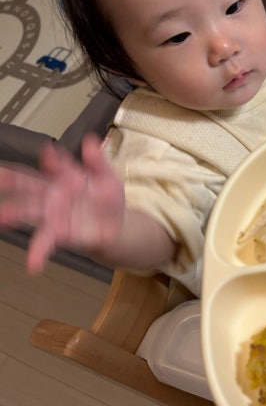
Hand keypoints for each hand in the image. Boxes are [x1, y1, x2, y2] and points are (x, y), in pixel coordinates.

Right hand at [0, 134, 124, 273]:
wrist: (115, 225)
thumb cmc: (106, 198)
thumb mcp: (107, 178)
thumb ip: (98, 162)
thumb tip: (91, 140)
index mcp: (63, 176)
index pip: (55, 165)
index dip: (52, 159)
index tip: (51, 153)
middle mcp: (51, 193)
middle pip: (26, 184)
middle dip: (8, 179)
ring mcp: (51, 214)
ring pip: (27, 211)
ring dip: (12, 214)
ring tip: (1, 216)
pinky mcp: (57, 233)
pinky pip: (43, 243)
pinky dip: (36, 253)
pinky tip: (32, 265)